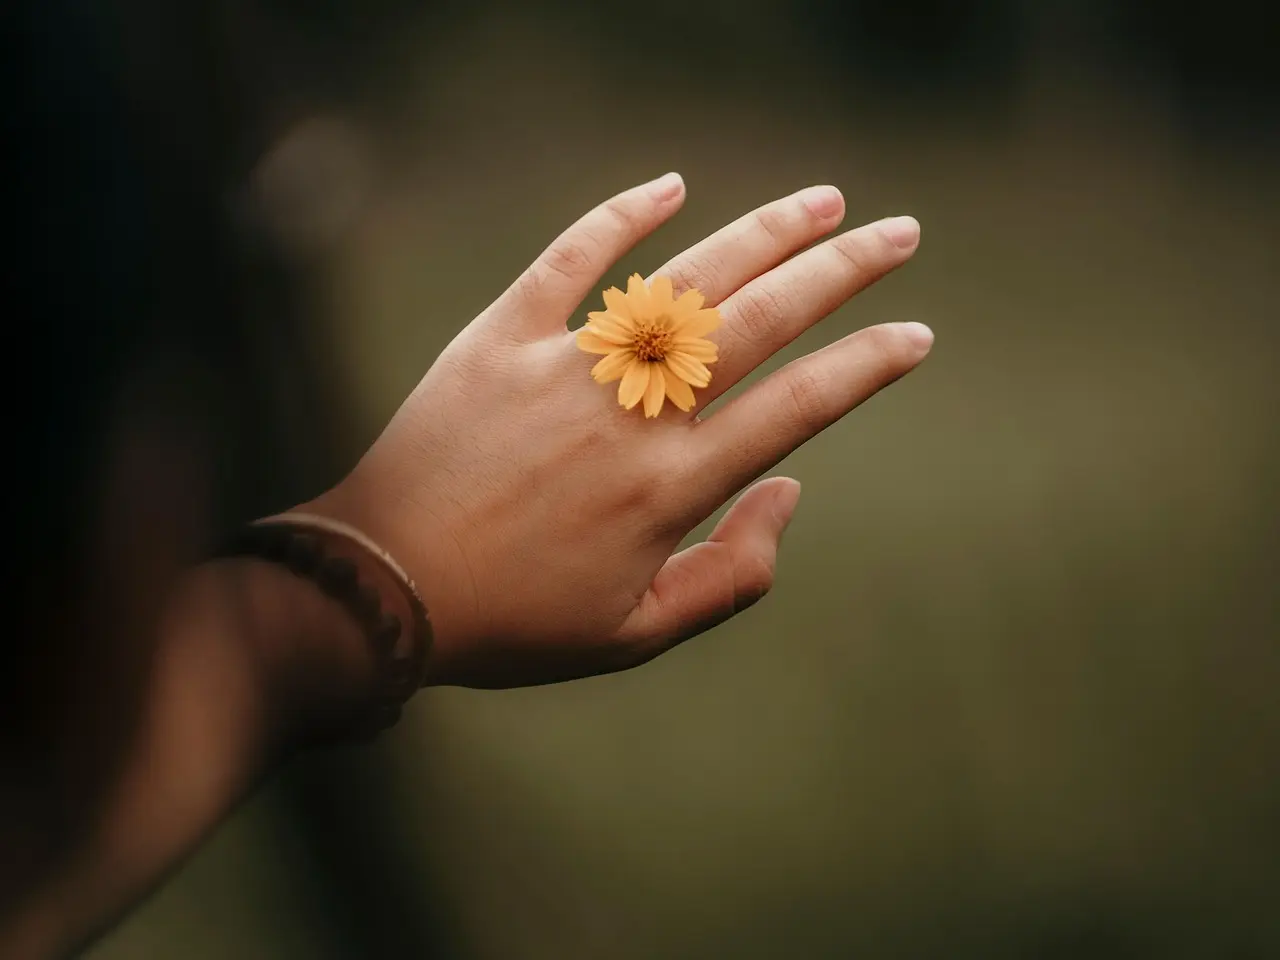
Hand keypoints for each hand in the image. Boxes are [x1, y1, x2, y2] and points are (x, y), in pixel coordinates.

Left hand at [308, 173, 931, 687]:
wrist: (382, 586)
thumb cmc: (514, 622)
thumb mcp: (637, 634)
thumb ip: (733, 573)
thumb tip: (789, 490)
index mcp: (670, 487)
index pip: (799, 406)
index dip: (867, 365)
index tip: (915, 333)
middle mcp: (632, 413)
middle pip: (759, 320)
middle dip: (841, 270)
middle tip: (898, 231)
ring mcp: (566, 366)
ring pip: (684, 280)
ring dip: (760, 233)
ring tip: (820, 201)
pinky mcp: (501, 337)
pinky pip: (569, 261)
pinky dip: (619, 217)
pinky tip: (671, 184)